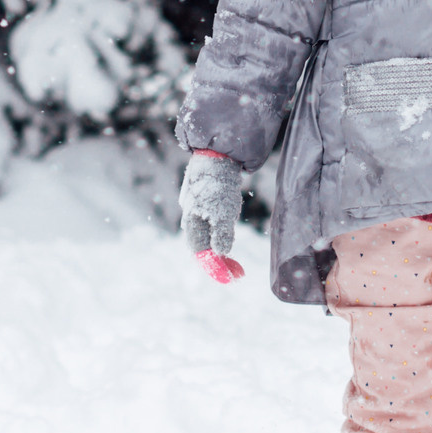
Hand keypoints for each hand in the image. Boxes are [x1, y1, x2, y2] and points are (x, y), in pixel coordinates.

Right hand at [181, 151, 245, 283]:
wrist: (216, 153)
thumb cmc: (219, 182)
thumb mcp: (223, 209)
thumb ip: (221, 232)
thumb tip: (221, 253)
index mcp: (193, 223)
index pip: (202, 254)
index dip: (215, 269)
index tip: (231, 279)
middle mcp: (192, 219)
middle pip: (203, 249)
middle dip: (220, 264)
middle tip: (239, 274)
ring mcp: (198, 211)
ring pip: (207, 239)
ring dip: (221, 253)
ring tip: (237, 261)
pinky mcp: (205, 203)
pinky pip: (210, 227)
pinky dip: (220, 237)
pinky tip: (229, 237)